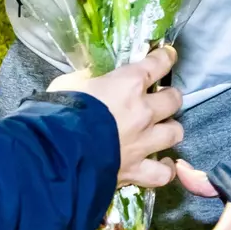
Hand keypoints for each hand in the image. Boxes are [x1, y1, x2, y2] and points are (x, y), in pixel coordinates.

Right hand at [49, 46, 183, 187]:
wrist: (55, 152)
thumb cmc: (60, 111)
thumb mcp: (70, 83)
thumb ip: (88, 79)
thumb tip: (92, 79)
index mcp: (128, 84)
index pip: (157, 64)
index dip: (165, 58)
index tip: (168, 56)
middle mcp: (143, 111)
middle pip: (173, 100)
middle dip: (170, 97)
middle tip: (161, 99)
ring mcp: (143, 142)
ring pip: (175, 132)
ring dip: (170, 129)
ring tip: (162, 130)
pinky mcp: (137, 170)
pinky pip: (162, 173)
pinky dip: (165, 169)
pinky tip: (163, 164)